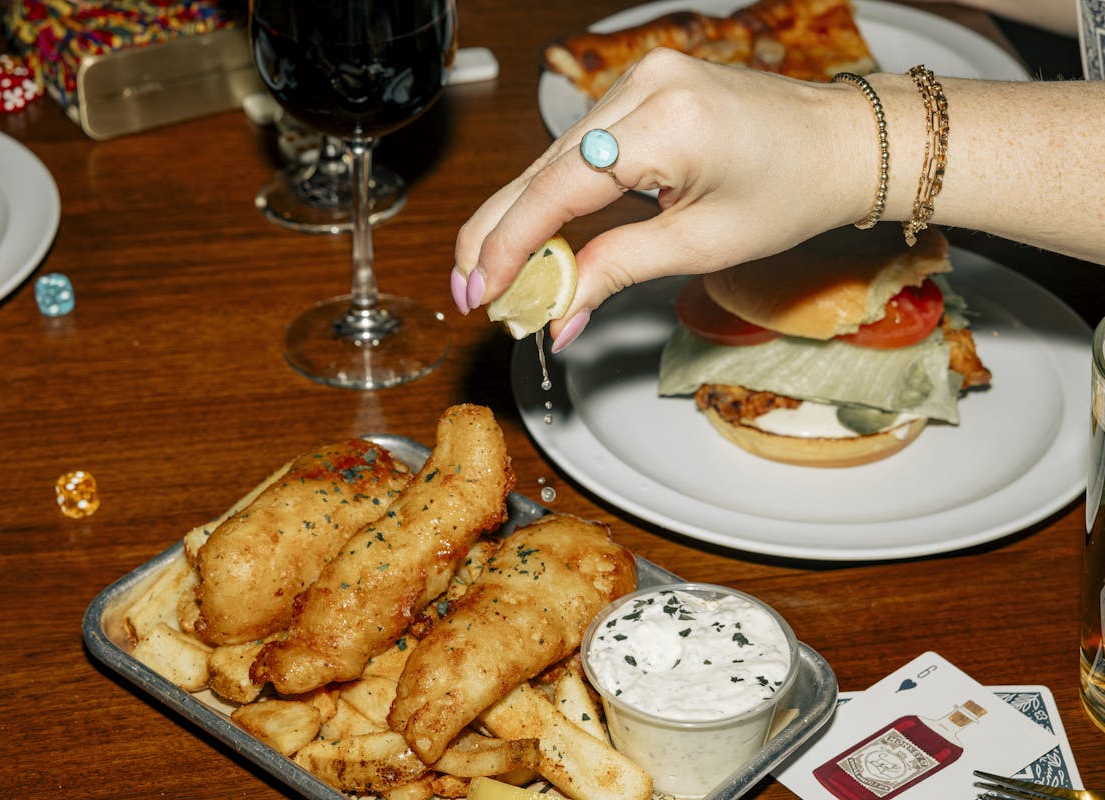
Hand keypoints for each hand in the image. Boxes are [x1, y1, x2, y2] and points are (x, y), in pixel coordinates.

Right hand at [452, 49, 871, 349]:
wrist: (840, 143)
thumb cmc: (790, 191)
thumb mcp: (702, 246)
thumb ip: (617, 269)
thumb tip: (559, 313)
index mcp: (666, 123)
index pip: (557, 190)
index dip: (508, 246)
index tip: (479, 291)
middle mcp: (644, 87)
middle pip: (541, 168)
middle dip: (497, 233)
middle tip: (467, 287)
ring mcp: (641, 80)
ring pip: (552, 157)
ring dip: (519, 217)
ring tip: (491, 272)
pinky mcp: (642, 88)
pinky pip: (579, 146)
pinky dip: (553, 193)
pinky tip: (531, 233)